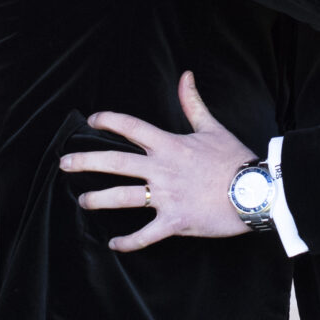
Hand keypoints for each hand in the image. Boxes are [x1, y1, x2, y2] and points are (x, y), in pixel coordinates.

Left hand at [59, 72, 256, 251]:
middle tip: (64, 163)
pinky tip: (114, 244)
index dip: (108, 120)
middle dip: (85, 162)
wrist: (255, 191)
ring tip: (83, 202)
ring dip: (98, 200)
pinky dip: (128, 242)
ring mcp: (166, 196)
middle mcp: (161, 168)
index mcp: (169, 144)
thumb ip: (192, 103)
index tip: (91, 120)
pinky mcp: (174, 221)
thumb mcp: (212, 127)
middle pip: (114, 162)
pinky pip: (145, 235)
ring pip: (122, 197)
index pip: (130, 127)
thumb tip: (185, 75)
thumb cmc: (235, 159)